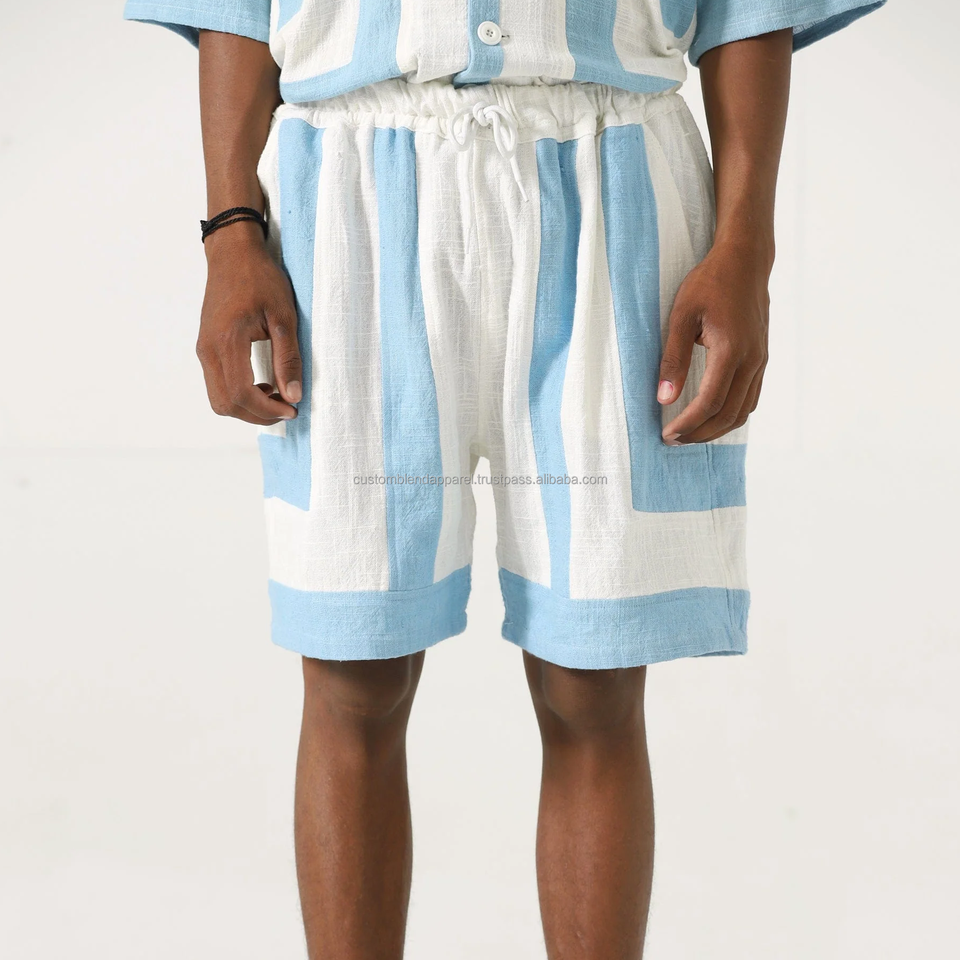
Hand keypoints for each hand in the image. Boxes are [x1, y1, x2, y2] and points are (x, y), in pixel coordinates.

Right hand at [196, 224, 301, 424]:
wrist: (233, 254)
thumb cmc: (260, 279)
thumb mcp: (283, 317)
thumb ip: (288, 358)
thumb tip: (293, 396)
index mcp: (227, 341)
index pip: (242, 394)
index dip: (268, 410)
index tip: (292, 409)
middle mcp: (209, 349)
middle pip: (225, 404)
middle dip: (257, 415)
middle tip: (286, 407)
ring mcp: (204, 349)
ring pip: (219, 398)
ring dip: (247, 407)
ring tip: (275, 395)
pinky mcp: (206, 348)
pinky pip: (217, 385)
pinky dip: (239, 395)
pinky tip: (262, 385)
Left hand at [657, 239, 770, 443]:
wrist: (745, 262)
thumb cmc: (709, 284)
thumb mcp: (681, 316)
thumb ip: (673, 359)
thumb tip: (664, 398)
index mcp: (731, 350)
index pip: (710, 402)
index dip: (688, 425)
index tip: (667, 434)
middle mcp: (752, 360)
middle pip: (728, 414)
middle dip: (700, 433)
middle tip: (673, 440)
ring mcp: (760, 361)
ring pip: (743, 411)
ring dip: (716, 429)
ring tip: (689, 434)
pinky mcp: (761, 360)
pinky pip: (750, 399)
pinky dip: (731, 415)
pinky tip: (710, 418)